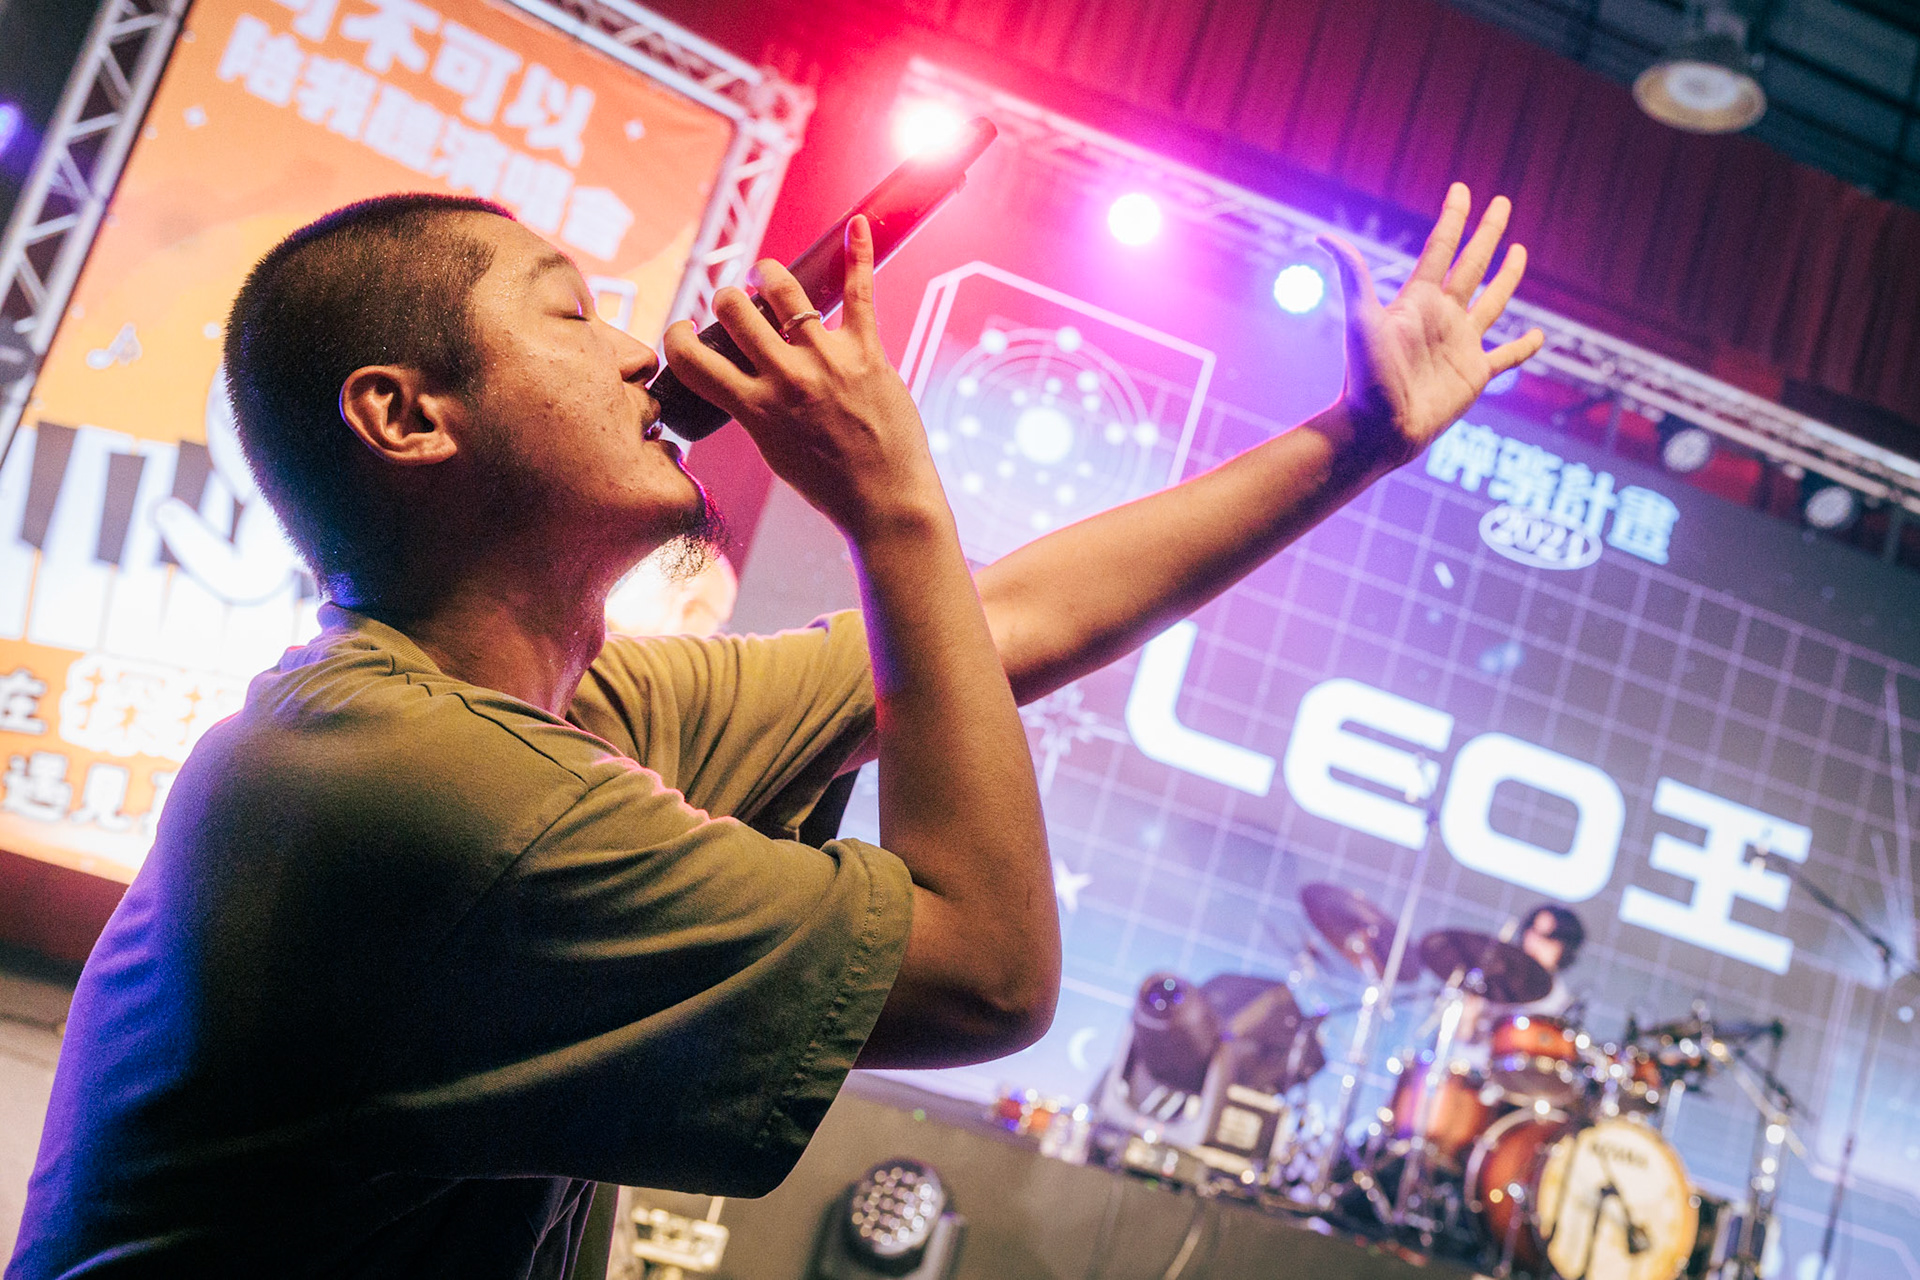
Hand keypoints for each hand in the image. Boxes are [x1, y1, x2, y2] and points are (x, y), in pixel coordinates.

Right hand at [661, 216, 941, 541]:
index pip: (692, 359)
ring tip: (767, 278)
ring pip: (783, 290)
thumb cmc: (830, 484)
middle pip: (734, 310)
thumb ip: (755, 409)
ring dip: (768, 276)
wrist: (887, 501)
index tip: (683, 330)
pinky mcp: (868, 351)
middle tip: (736, 304)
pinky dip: (858, 254)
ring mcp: (828, 360)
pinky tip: (857, 226)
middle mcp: (786, 378)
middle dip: (727, 300)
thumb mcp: (774, 450)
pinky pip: (859, 292)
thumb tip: (742, 378)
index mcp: (755, 409)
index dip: (676, 336)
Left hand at [1318, 183, 1543, 469]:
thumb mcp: (1361, 319)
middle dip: (1487, 233)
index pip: (1440, 249)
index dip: (1453, 219)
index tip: (1463, 190)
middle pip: (1472, 265)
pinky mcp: (1474, 374)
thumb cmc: (1367, 377)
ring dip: (1507, 277)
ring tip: (1519, 252)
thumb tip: (1321, 236)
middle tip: (1502, 203)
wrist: (1378, 429)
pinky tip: (1538, 336)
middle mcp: (1441, 317)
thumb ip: (1352, 276)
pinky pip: (1506, 357)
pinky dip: (1524, 347)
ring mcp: (1460, 344)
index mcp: (1417, 300)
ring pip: (1492, 302)